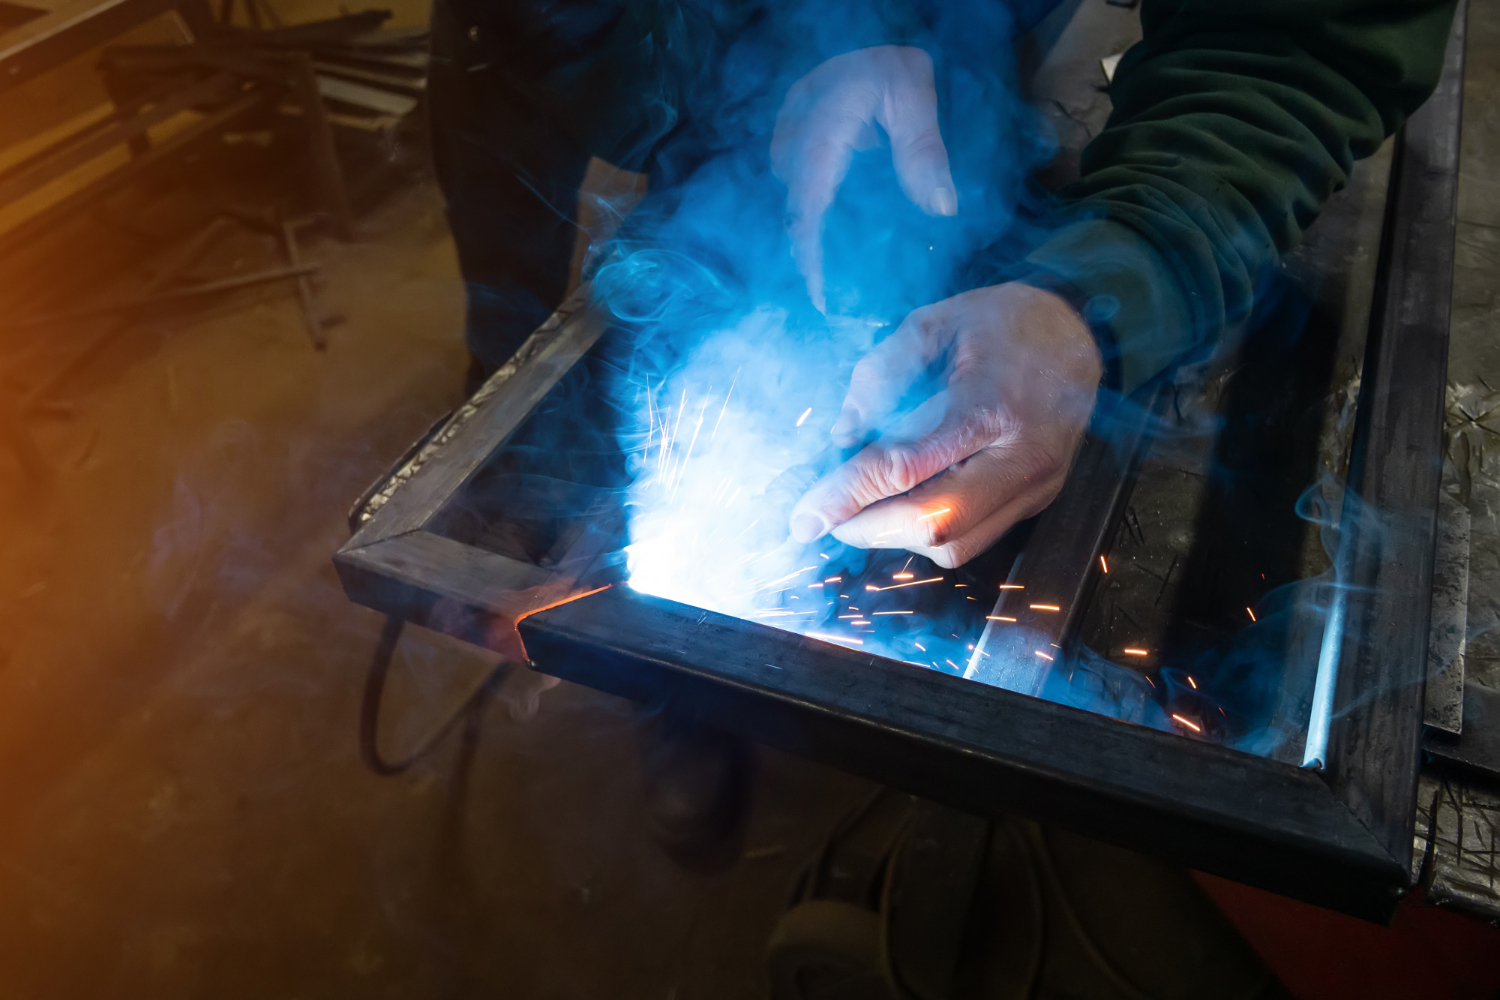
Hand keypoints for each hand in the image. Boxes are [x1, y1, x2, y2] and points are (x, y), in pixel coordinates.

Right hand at [771, 45, 956, 311]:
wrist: (867, 27)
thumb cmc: (893, 63)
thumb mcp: (916, 94)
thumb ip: (924, 149)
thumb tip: (942, 211)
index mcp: (821, 123)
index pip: (808, 198)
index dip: (809, 248)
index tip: (819, 291)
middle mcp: (794, 132)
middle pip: (793, 206)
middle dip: (807, 253)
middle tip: (828, 298)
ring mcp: (789, 135)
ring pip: (792, 199)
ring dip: (808, 236)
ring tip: (827, 279)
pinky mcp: (794, 141)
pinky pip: (798, 187)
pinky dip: (810, 216)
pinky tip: (828, 241)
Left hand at [787, 283, 1101, 567]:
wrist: (1080, 333)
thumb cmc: (1001, 323)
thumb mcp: (933, 323)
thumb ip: (881, 374)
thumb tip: (841, 438)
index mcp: (990, 402)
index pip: (906, 466)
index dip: (847, 496)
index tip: (803, 518)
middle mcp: (1021, 455)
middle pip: (934, 523)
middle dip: (869, 529)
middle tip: (828, 517)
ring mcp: (1036, 485)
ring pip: (956, 544)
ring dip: (897, 537)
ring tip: (865, 508)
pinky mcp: (1038, 501)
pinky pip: (975, 539)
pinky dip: (927, 533)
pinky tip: (903, 506)